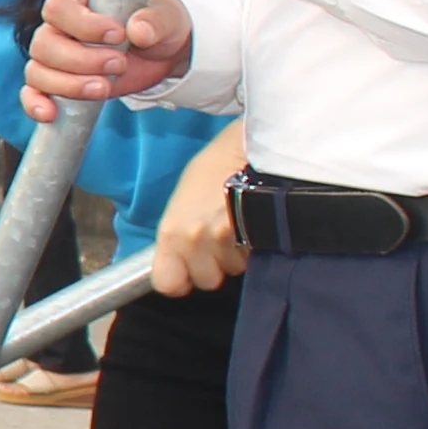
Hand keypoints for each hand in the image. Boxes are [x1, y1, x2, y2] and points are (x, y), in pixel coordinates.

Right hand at [25, 0, 190, 113]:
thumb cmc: (157, 24)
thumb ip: (155, 20)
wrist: (161, 52)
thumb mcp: (165, 17)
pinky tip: (50, 114)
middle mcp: (58, 25)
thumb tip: (138, 30)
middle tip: (119, 64)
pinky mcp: (57, 82)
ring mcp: (54, 56)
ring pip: (38, 72)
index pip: (59, 8)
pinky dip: (37, 104)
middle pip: (44, 44)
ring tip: (104, 89)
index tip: (118, 34)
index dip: (83, 24)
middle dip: (81, 60)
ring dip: (69, 85)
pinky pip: (33, 93)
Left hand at [149, 129, 253, 298]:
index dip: (179, 279)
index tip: (187, 271)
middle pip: (207, 280)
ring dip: (238, 255)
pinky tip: (257, 227)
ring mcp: (230, 242)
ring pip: (234, 270)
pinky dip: (257, 249)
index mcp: (172, 232)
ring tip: (241, 224)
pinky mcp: (260, 240)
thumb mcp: (183, 199)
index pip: (167, 283)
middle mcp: (197, 241)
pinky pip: (256, 261)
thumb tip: (180, 258)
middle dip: (214, 264)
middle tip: (220, 236)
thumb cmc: (216, 166)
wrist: (253, 146)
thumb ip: (179, 233)